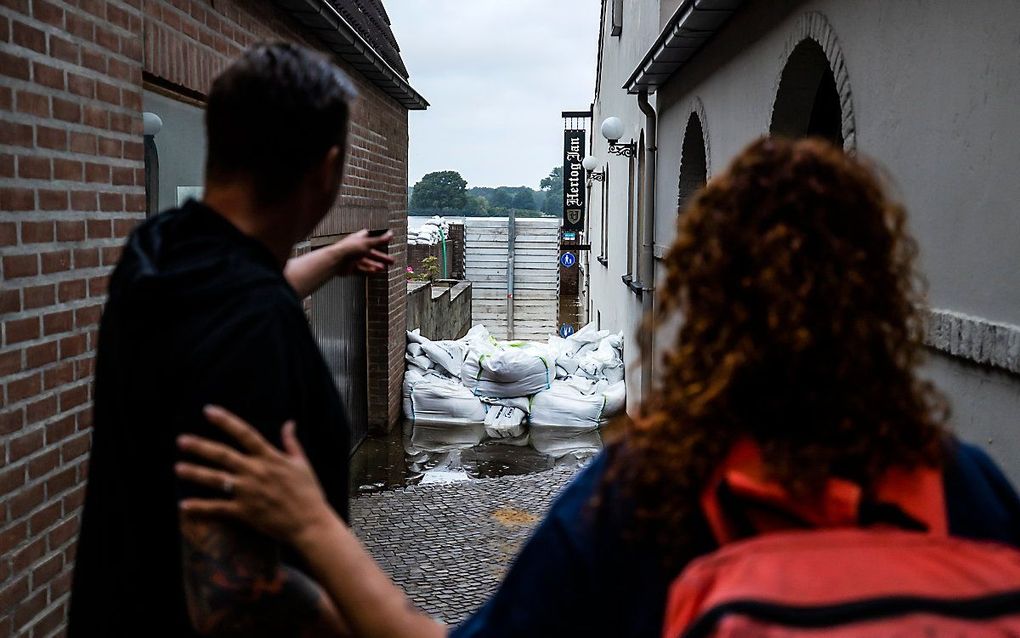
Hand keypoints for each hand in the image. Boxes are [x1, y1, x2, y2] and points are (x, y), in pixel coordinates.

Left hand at [176, 406, 337, 546]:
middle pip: (222, 455)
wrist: (310, 523)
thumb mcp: (302, 463)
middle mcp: (256, 472)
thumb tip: (289, 422)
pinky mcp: (244, 512)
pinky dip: (200, 507)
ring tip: (178, 468)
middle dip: (200, 446)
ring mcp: (248, 492)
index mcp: (270, 457)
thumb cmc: (309, 493)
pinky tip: (184, 505)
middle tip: (181, 441)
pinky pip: (217, 508)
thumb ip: (291, 442)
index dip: (225, 421)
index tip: (208, 410)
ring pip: (216, 479)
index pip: (244, 433)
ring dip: (195, 473)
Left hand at [330, 229, 394, 275]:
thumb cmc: (349, 249)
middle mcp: (356, 249)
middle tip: (391, 261)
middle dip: (381, 257)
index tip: (385, 241)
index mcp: (359, 240)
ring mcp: (352, 259)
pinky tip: (374, 272)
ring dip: (375, 265)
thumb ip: (381, 240)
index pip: (369, 237)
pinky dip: (368, 271)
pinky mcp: (350, 268)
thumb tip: (391, 234)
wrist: (336, 260)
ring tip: (383, 268)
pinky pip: (361, 270)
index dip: (377, 239)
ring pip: (366, 263)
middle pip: (371, 253)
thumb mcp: (369, 243)